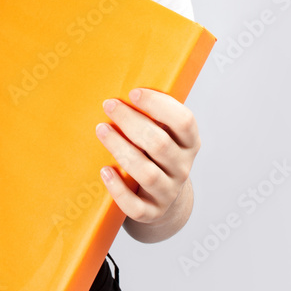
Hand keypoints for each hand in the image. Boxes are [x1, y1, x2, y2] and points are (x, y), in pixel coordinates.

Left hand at [95, 88, 200, 224]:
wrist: (162, 198)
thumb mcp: (163, 132)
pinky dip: (118, 189)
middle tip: (109, 105)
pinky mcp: (151, 212)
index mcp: (189, 142)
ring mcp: (168, 192)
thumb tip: (119, 78)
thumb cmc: (155, 153)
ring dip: (121, 149)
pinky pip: (136, 206)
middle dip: (131, 122)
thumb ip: (153, 113)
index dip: (159, 105)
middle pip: (159, 144)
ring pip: (147, 173)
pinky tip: (104, 171)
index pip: (184, 121)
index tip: (133, 93)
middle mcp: (182, 167)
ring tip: (101, 130)